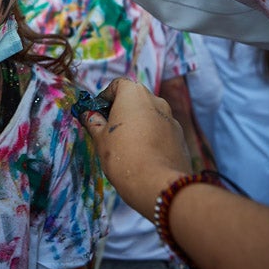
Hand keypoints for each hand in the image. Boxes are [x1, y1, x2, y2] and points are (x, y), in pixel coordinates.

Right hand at [81, 77, 191, 214]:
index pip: (117, 85)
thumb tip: (87, 115)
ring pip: (150, 115)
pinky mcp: (180, 137)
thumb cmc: (123, 155)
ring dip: (138, 124)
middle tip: (109, 131)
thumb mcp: (100, 139)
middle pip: (135, 99)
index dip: (105, 98)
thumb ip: (93, 122)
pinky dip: (152, 137)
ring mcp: (171, 118)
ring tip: (127, 146)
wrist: (157, 184)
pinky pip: (161, 131)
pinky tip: (143, 156)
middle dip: (122, 110)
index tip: (97, 114)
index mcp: (134, 93)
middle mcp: (156, 100)